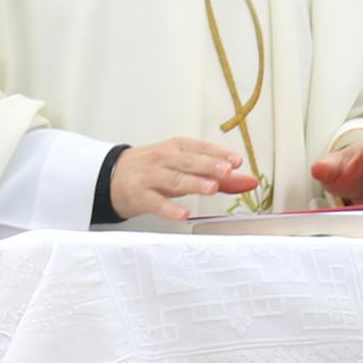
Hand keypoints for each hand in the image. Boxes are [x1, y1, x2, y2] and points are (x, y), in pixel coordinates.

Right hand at [108, 136, 252, 220]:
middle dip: (208, 165)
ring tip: (212, 188)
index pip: (200, 148)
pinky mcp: (139, 195)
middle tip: (227, 171)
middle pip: (188, 162)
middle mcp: (163, 159)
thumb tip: (250, 180)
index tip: (236, 161)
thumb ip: (218, 175)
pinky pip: (156, 202)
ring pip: (174, 180)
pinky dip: (170, 209)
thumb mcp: (184, 167)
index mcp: (176, 148)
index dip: (218, 154)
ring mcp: (150, 177)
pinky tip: (184, 214)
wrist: (112, 176)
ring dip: (194, 183)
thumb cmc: (155, 170)